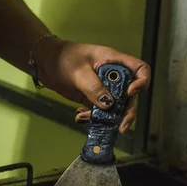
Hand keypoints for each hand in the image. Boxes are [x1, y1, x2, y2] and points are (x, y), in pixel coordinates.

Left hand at [36, 39, 150, 133]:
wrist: (45, 63)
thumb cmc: (63, 58)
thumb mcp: (79, 71)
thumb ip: (94, 87)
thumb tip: (109, 105)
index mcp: (114, 62)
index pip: (140, 70)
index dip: (141, 82)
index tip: (130, 93)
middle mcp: (112, 76)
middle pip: (130, 95)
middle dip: (127, 112)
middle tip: (121, 126)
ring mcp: (103, 88)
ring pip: (115, 107)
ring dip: (107, 117)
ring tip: (89, 119)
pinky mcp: (92, 98)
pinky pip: (99, 111)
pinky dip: (93, 117)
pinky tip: (81, 116)